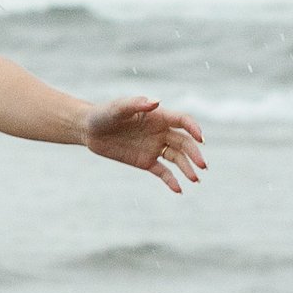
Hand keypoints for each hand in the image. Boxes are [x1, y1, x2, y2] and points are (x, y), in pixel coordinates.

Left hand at [82, 98, 206, 191]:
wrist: (88, 130)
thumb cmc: (103, 114)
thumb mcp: (117, 109)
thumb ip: (136, 104)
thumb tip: (156, 102)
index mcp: (158, 117)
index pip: (182, 121)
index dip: (194, 129)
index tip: (201, 139)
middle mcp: (160, 132)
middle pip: (184, 143)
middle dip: (194, 154)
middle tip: (203, 166)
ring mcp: (154, 147)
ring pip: (176, 158)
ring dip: (187, 168)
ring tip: (195, 180)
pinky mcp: (145, 161)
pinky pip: (162, 172)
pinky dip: (171, 180)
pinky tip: (179, 190)